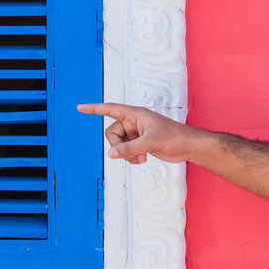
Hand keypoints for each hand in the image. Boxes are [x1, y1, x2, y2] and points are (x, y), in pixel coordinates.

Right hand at [77, 102, 200, 164]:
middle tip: (131, 153)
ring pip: (118, 144)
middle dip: (118, 146)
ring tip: (141, 159)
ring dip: (126, 154)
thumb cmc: (173, 138)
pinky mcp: (140, 143)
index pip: (110, 109)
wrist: (188, 146)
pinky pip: (125, 151)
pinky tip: (143, 159)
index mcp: (135, 114)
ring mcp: (136, 133)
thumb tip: (110, 154)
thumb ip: (128, 149)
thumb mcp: (149, 143)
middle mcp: (134, 122)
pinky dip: (131, 157)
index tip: (80, 108)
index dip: (94, 109)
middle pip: (111, 133)